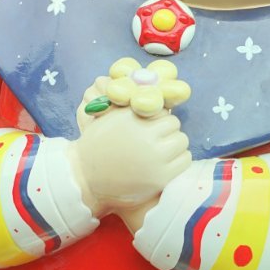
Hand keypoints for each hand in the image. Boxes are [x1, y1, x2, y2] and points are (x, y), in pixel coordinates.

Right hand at [68, 106, 190, 217]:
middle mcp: (145, 135)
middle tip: (156, 141)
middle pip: (174, 124)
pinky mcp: (161, 177)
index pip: (161, 110)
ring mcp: (155, 157)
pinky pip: (184, 160)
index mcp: (132, 118)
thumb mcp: (109, 117)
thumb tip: (155, 92)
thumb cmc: (97, 146)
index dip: (156, 118)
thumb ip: (131, 107)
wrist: (85, 177)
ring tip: (161, 152)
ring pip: (182, 141)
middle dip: (167, 131)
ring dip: (174, 145)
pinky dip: (178, 160)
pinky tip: (165, 164)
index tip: (149, 127)